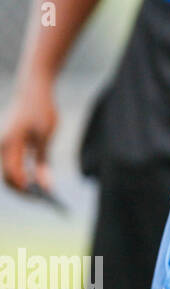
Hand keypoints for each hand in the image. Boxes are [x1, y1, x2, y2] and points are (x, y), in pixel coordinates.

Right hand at [0, 78, 57, 194]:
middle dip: (23, 189)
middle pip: (7, 176)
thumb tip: (45, 185)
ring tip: (40, 192)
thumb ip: (43, 161)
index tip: (42, 198)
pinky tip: (35, 178)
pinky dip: (19, 172)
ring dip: (20, 182)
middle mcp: (1, 145)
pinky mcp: (6, 143)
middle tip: (42, 199)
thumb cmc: (41, 111)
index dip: (26, 189)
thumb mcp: (46, 137)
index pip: (14, 174)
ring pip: (7, 171)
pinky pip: (9, 163)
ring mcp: (1, 144)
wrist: (32, 90)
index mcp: (10, 143)